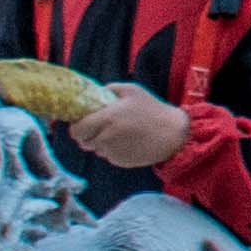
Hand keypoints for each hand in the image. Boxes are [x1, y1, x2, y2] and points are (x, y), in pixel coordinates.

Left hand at [65, 84, 191, 171]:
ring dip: (101, 143)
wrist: (173, 134)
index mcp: (107, 118)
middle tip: (99, 128)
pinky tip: (127, 142)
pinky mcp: (120, 161)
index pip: (77, 130)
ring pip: (96, 149)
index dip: (77, 127)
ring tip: (118, 133)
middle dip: (88, 135)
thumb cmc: (153, 110)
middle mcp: (107, 137)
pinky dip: (113, 150)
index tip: (82, 122)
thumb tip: (95, 92)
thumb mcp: (133, 91)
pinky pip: (109, 156)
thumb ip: (111, 89)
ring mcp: (113, 151)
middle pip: (83, 142)